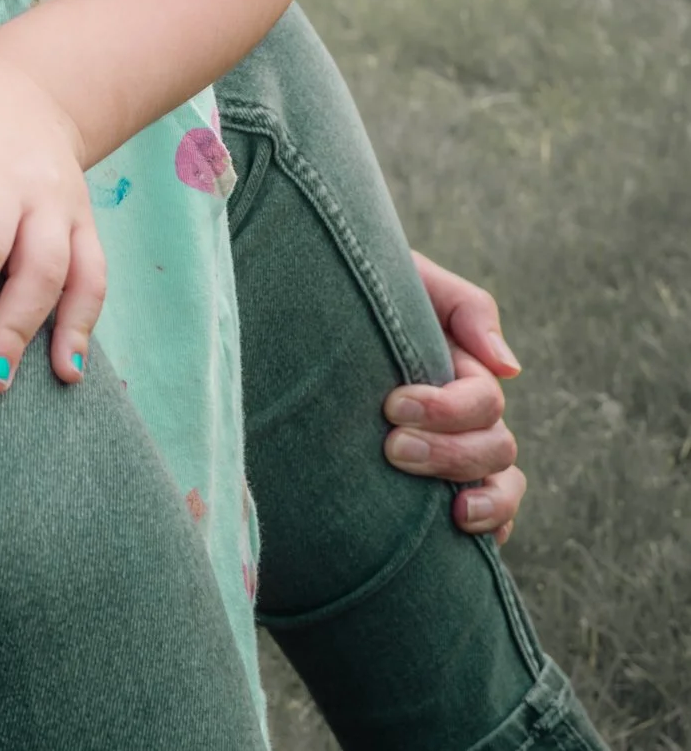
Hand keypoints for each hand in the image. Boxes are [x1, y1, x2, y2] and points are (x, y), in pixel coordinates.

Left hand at [386, 252, 525, 539]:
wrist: (304, 303)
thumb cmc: (358, 284)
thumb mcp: (410, 278)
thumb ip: (465, 308)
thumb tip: (509, 368)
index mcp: (461, 367)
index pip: (484, 401)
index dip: (447, 410)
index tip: (392, 405)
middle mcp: (465, 412)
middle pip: (495, 448)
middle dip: (450, 453)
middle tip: (392, 447)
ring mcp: (455, 448)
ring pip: (499, 484)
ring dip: (482, 499)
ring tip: (451, 511)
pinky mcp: (436, 480)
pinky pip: (490, 516)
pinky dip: (491, 527)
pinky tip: (461, 534)